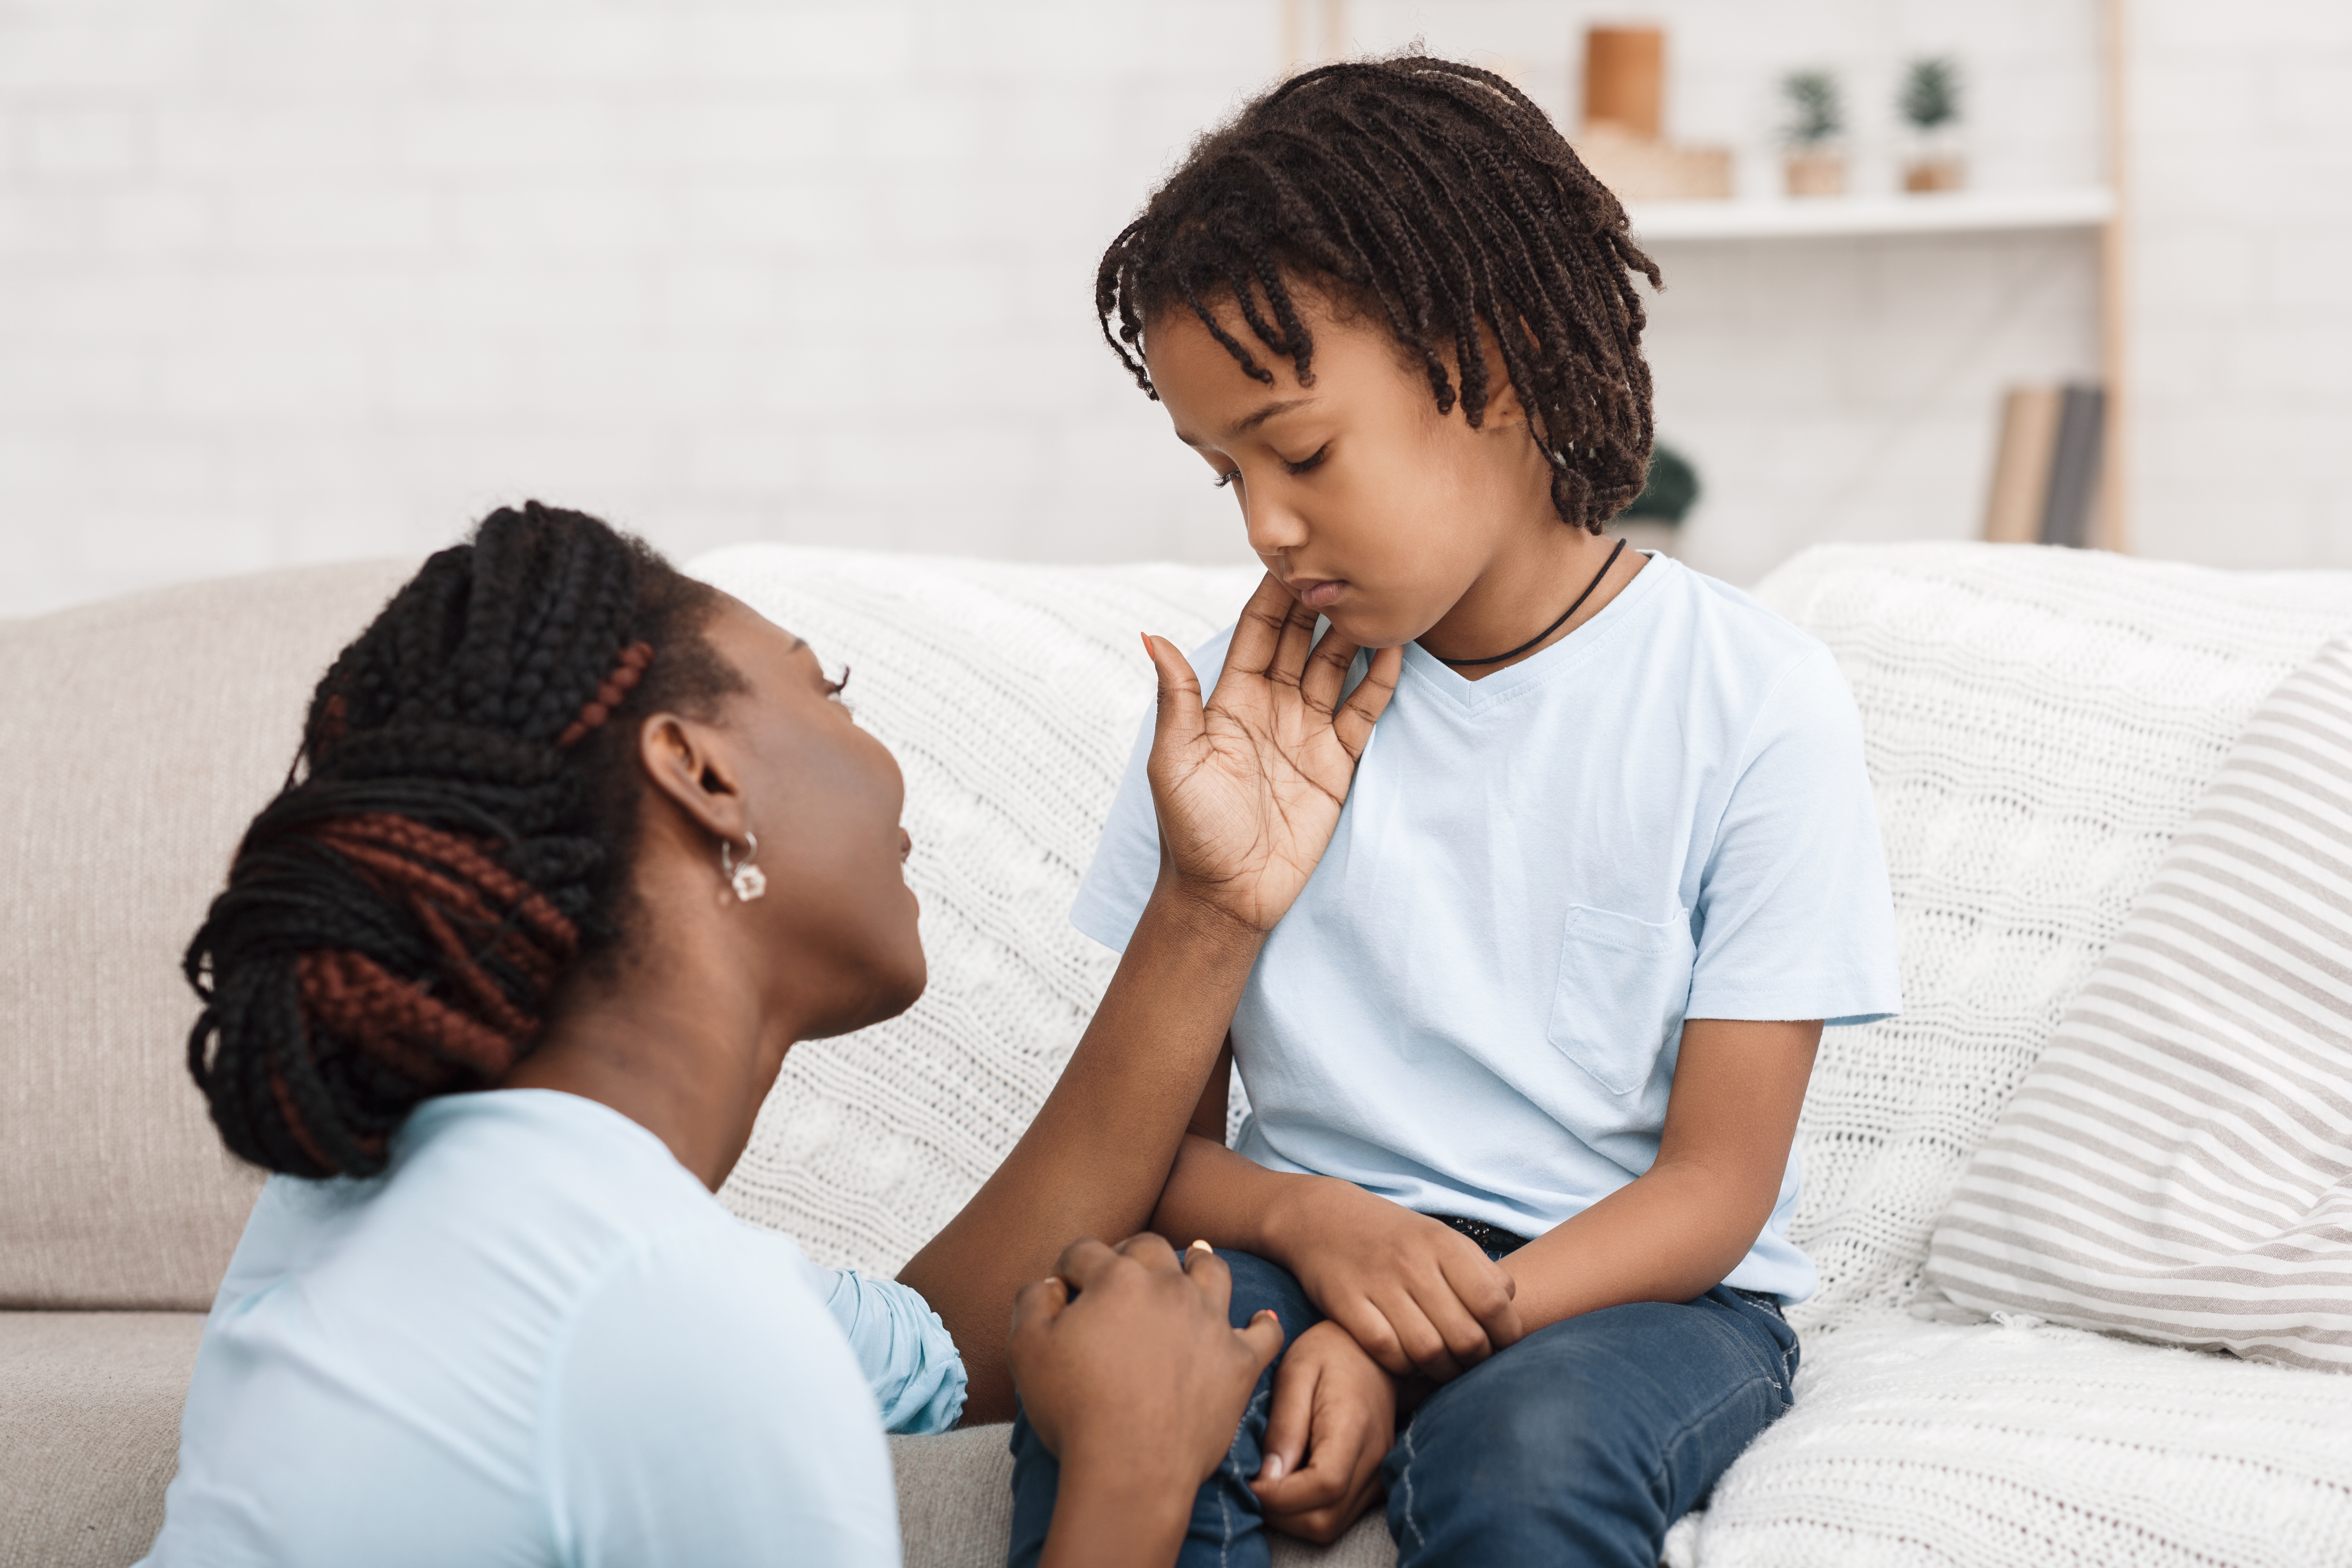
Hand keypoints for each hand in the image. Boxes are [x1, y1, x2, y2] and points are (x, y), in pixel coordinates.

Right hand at [1010, 1235, 1284, 1491]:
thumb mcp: (1025, 1349)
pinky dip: (1262, 1323)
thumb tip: (1052, 1285)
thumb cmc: (1073, 1410)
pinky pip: (1264, 1332)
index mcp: (1116, 1279)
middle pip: (1151, 1248)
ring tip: (1194, 1259)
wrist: (1130, 1468)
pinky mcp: (1240, 1361)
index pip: (1086, 1252)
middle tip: (1120, 1270)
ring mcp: (1210, 1321)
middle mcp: (1169, 1287)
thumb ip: (1032, 1300)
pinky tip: (1261, 1318)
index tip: (1063, 1287)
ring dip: (1199, 1261)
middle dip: (1130, 1253)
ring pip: (1212, 1270)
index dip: (1068, 1267)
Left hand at [1144, 575, 1402, 932]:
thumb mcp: (1174, 761)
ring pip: (1337, 666)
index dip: (1276, 594)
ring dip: (1355, 632)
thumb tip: (1150, 636)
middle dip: (1321, 600)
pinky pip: (1362, 711)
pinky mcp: (1336, 761)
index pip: (1258, 631)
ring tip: (1378, 592)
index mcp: (1230, 700)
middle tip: (1346, 558)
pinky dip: (1380, 680)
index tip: (1295, 555)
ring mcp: (1307, 731)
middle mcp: (1272, 706)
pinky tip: (1396, 647)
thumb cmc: (1190, 832)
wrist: (1226, 896)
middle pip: (1302, 639)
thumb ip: (1176, 698)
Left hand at [1252, 1321, 1395, 1543]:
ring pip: (1330, 1526)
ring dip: (1290, 1518)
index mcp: (1353, 1425)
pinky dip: (1307, 1513)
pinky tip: (1289, 1487)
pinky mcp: (1375, 1481)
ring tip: (1267, 1487)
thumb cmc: (1327, 1353)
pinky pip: (1338, 1517)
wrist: (1370, 1352)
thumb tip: (1269, 1478)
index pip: (1324, 1485)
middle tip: (1251, 1486)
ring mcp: (1379, 1473)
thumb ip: (1285, 1425)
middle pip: (1326, 1518)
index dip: (1280, 1497)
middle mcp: (1374, 1457)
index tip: (1250, 1481)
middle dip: (1279, 1514)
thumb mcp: (1295, 1373)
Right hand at [1273, 1179, 1522, 1381]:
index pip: (1494, 1302)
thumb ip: (1479, 1270)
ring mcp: (1378, 1283)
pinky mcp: (1345, 1303)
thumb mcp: (1440, 1237)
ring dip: (1443, 1370)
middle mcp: (1413, 1262)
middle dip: (1476, 1361)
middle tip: (1472, 1363)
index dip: (1507, 1334)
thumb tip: (1510, 1309)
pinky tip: (1407, 1360)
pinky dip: (1404, 1366)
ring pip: (1428, 1351)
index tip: (1504, 1346)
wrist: (1323, 1217)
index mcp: (1443, 1244)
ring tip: (1444, 1367)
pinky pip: (1387, 1352)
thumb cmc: (1394, 1236)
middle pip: (1465, 1335)